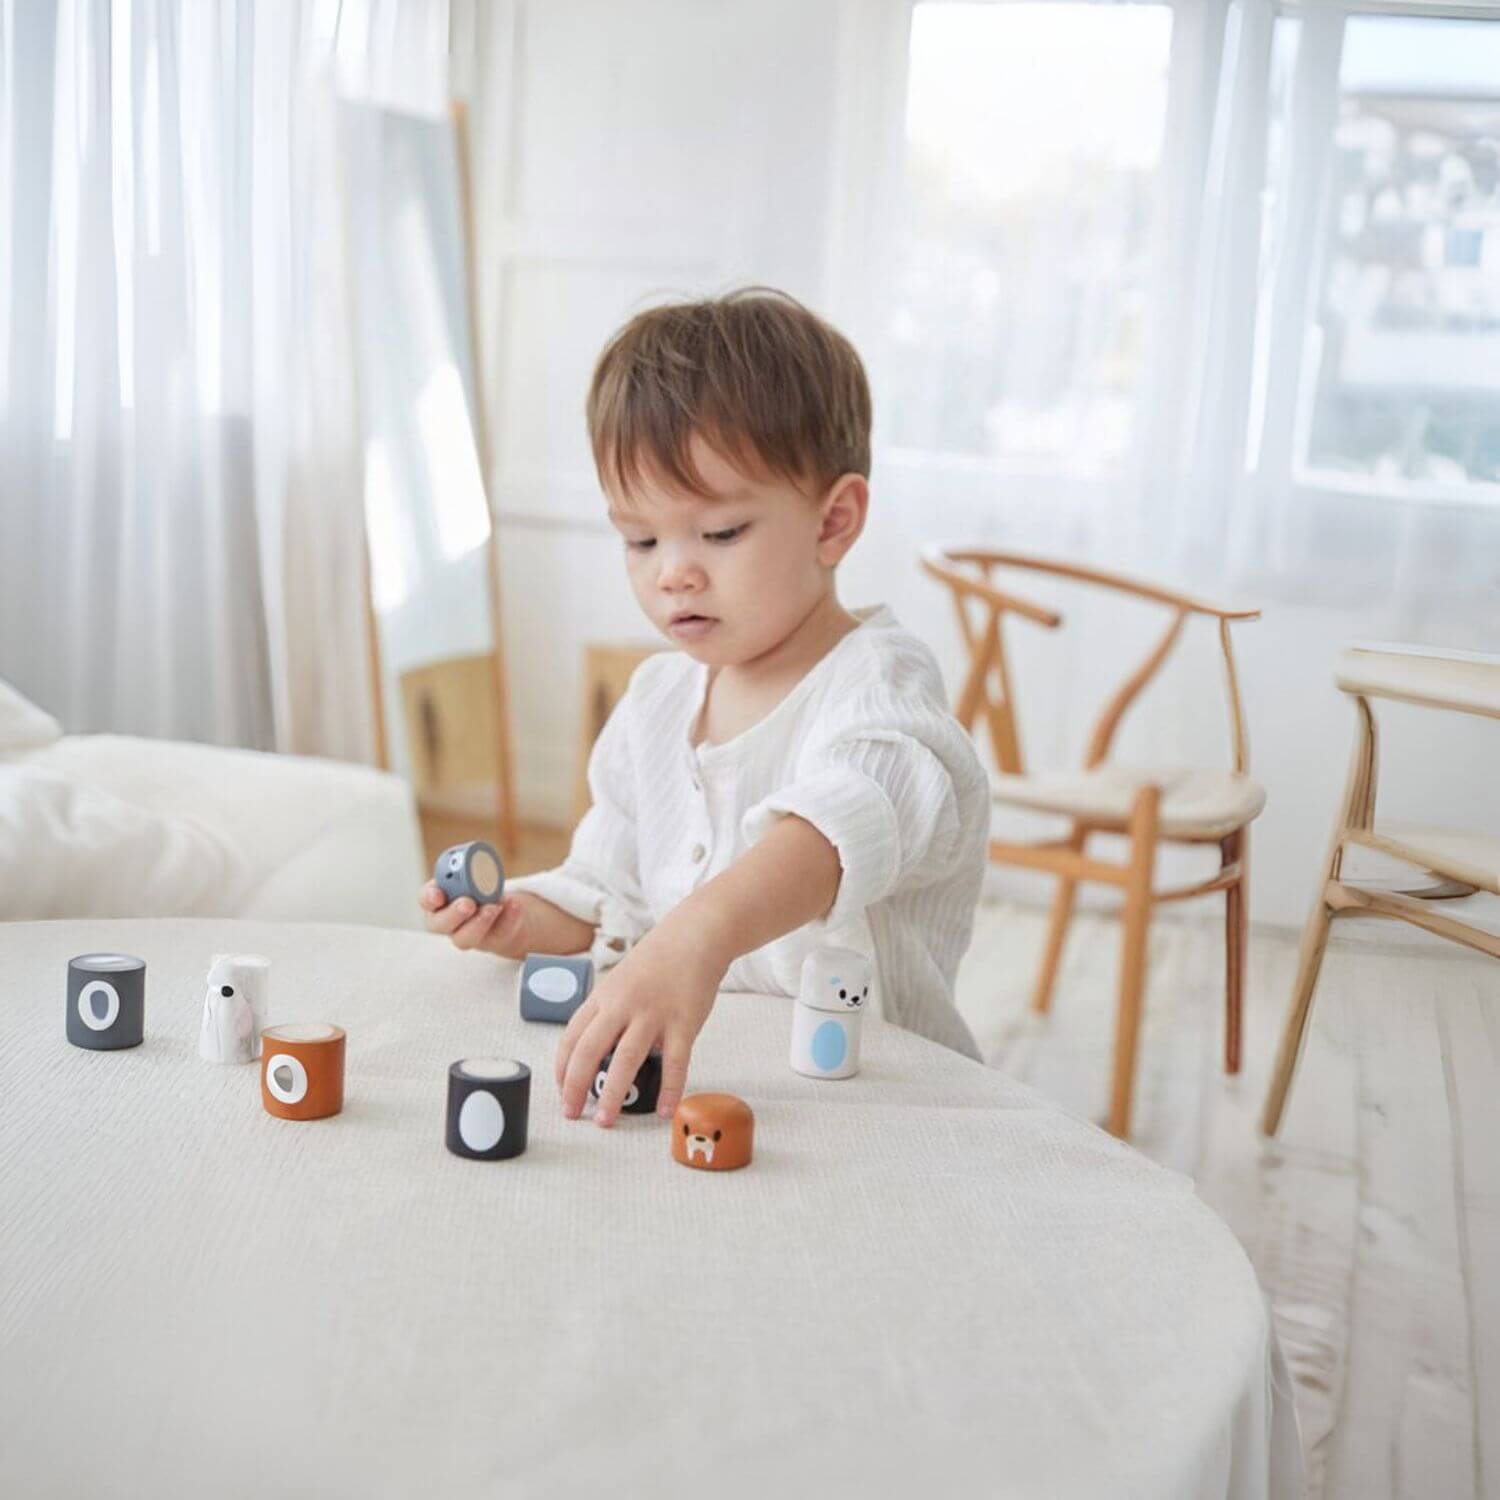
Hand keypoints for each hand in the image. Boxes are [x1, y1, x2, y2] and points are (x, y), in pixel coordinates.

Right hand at [420, 882, 536, 960]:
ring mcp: (469, 935)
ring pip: (466, 938)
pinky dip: (508, 918)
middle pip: (440, 924)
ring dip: (479, 922)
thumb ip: (470, 873)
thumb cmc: (481, 891)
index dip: (428, 898)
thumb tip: (476, 866)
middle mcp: (448, 923)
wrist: (506, 913)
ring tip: (493, 907)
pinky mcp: (493, 941)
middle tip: (467, 904)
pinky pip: (499, 933)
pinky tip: (513, 905)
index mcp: (438, 902)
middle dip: (453, 914)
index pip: (426, 900)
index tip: (438, 894)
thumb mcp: (474, 878)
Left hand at [554, 917, 727, 1126]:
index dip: (563, 1068)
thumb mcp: (621, 982)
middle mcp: (622, 1005)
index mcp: (603, 996)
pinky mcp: (683, 1022)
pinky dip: (669, 1090)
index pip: (572, 1037)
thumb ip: (608, 1014)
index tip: (562, 1092)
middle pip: (589, 1051)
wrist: (695, 936)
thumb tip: (597, 1055)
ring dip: (613, 1094)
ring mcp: (653, 1013)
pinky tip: (663, 1110)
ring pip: (625, 1060)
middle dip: (576, 1087)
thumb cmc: (657, 962)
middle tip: (572, 1113)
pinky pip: (674, 1062)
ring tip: (606, 1120)